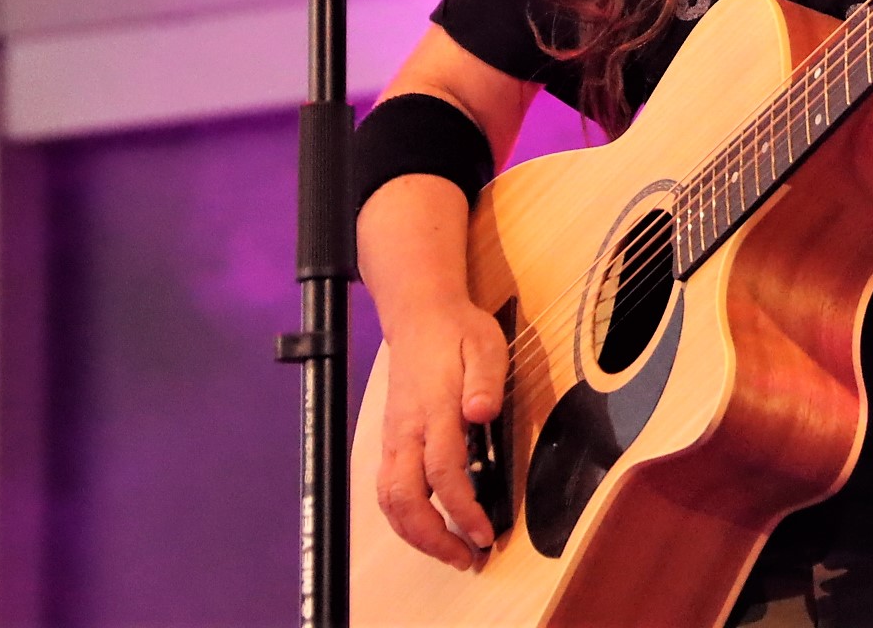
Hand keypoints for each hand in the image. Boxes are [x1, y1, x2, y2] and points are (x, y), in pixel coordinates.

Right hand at [371, 294, 509, 570]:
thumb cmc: (458, 332)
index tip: (484, 534)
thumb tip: (482, 412)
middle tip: (467, 558)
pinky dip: (404, 518)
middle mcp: (406, 430)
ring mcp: (393, 437)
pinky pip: (387, 490)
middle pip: (406, 498)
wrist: (419, 314)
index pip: (443, 472)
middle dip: (433, 537)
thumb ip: (485, 380)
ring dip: (417, 535)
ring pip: (389, 500)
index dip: (462, 510)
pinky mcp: (390, 441)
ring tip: (450, 552)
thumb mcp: (485, 344)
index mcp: (434, 409)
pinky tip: (427, 529)